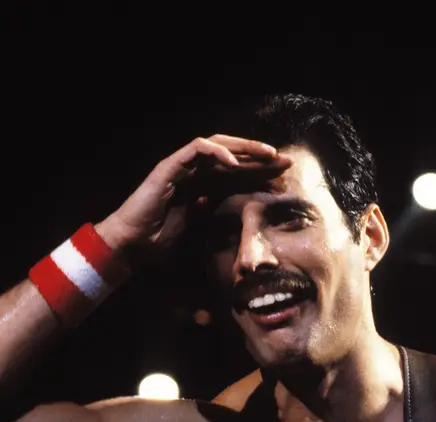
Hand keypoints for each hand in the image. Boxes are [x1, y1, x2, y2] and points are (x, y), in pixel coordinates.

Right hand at [96, 135, 291, 259]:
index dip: (260, 176)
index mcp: (202, 186)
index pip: (237, 176)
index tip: (284, 182)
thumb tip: (239, 212)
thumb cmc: (160, 239)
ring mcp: (182, 166)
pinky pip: (196, 149)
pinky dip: (217, 153)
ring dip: (245, 148)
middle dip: (260, 159)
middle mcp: (194, 172)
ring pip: (218, 146)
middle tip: (286, 163)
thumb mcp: (198, 227)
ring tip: (268, 156)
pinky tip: (235, 164)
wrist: (133, 244)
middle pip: (233, 158)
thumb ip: (215, 214)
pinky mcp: (170, 166)